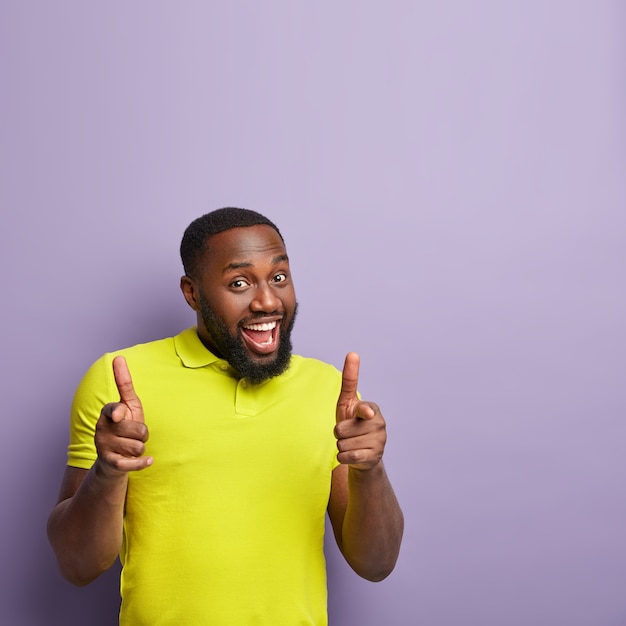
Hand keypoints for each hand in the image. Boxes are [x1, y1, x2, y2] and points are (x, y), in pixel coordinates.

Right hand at [94, 356, 151, 475]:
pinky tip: (149, 461)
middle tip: (134, 435)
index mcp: (107, 412)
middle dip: (143, 434)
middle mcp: (102, 429)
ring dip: (141, 448)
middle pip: (139, 430)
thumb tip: (118, 357)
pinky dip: (142, 463)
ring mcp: (104, 446)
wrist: (114, 458)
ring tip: (130, 447)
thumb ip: (124, 384)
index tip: (120, 414)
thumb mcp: (128, 404)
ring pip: (139, 446)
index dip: (119, 412)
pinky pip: (131, 464)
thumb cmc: (125, 426)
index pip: (115, 409)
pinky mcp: (110, 463)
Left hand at [335, 352, 385, 470]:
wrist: (363, 454)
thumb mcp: (347, 402)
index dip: (363, 412)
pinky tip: (351, 454)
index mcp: (372, 408)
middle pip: (342, 430)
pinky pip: (348, 456)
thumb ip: (349, 381)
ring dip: (341, 445)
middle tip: (347, 434)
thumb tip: (353, 353)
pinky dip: (343, 457)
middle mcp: (378, 423)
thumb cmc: (352, 424)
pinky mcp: (374, 456)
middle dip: (338, 433)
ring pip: (343, 444)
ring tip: (351, 443)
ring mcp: (379, 441)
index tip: (367, 413)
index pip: (363, 409)